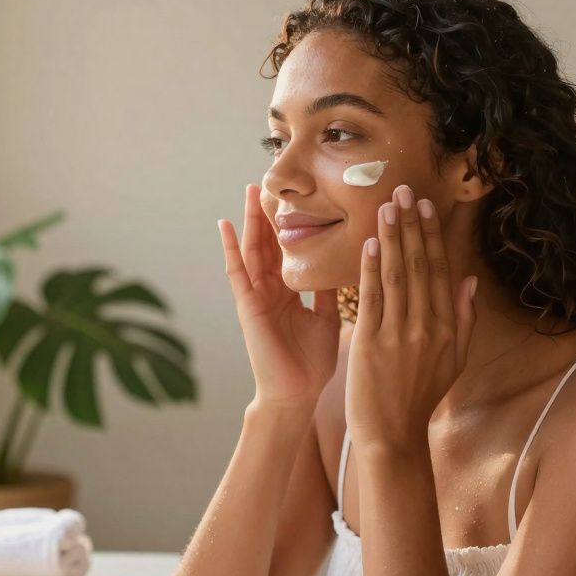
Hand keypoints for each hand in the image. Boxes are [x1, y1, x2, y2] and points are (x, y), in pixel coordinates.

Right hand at [219, 184, 340, 408]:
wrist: (297, 395)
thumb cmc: (311, 364)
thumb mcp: (327, 318)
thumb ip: (329, 290)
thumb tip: (348, 261)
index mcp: (290, 292)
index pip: (288, 250)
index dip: (290, 223)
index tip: (296, 196)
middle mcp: (271, 290)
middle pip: (269, 243)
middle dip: (268, 213)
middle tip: (270, 180)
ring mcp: (257, 296)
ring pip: (253, 250)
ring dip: (251, 221)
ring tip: (250, 191)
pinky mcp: (247, 306)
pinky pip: (237, 272)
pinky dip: (230, 248)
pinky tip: (227, 225)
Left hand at [345, 185, 478, 452]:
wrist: (392, 434)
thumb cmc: (419, 396)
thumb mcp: (453, 360)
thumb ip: (463, 320)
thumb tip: (470, 281)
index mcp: (447, 328)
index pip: (439, 271)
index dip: (431, 236)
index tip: (424, 206)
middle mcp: (427, 327)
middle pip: (419, 266)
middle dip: (410, 225)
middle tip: (402, 191)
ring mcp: (398, 335)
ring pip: (396, 276)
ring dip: (390, 238)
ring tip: (385, 207)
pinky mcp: (370, 343)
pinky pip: (372, 299)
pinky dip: (370, 270)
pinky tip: (368, 245)